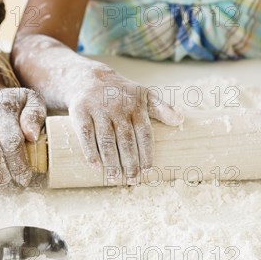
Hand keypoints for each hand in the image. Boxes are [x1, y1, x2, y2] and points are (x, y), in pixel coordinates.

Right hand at [68, 69, 182, 184]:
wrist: (89, 78)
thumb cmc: (122, 93)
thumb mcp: (144, 95)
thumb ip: (163, 108)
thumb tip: (181, 120)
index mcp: (136, 106)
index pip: (144, 133)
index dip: (146, 153)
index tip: (148, 171)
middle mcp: (118, 107)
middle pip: (126, 140)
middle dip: (130, 162)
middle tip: (133, 180)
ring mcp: (99, 109)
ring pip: (106, 140)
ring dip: (111, 162)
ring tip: (115, 179)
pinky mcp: (80, 111)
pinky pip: (85, 134)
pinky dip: (90, 151)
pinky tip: (95, 167)